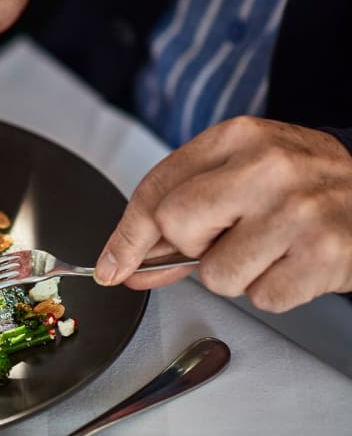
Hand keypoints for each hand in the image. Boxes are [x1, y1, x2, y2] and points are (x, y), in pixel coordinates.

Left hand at [94, 116, 351, 311]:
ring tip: (272, 248)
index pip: (156, 189)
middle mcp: (267, 167)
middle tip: (230, 236)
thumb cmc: (306, 185)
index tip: (112, 266)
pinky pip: (261, 298)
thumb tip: (126, 261)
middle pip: (177, 226)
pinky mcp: (322, 254)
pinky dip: (274, 290)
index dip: (126, 235)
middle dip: (193, 246)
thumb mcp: (244, 173)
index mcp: (238, 137)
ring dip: (238, 274)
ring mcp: (296, 210)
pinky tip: (295, 263)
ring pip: (217, 275)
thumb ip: (184, 210)